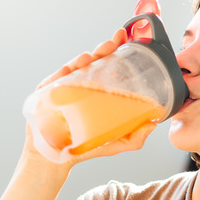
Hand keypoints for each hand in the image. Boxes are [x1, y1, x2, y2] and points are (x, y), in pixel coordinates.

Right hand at [23, 28, 155, 168]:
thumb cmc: (84, 148)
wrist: (55, 160)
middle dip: (105, 49)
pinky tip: (78, 64)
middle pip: (94, 63)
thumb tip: (152, 125)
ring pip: (76, 67)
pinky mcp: (47, 94)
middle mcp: (80, 86)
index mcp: (96, 92)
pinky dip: (68, 69)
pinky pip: (57, 77)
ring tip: (99, 52)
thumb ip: (134, 138)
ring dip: (88, 57)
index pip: (108, 68)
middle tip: (117, 40)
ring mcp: (63, 88)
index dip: (117, 53)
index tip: (127, 40)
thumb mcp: (114, 143)